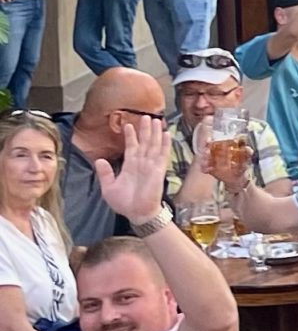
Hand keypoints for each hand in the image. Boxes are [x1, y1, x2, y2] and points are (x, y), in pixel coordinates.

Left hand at [97, 111, 170, 226]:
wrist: (137, 213)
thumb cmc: (124, 203)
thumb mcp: (109, 188)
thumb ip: (105, 173)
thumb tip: (99, 160)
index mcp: (130, 166)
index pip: (131, 147)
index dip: (130, 136)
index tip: (128, 125)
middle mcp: (141, 163)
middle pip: (144, 142)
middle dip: (145, 129)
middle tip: (146, 116)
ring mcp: (151, 165)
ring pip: (154, 145)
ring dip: (155, 133)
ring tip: (156, 120)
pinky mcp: (158, 170)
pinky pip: (162, 154)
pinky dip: (165, 144)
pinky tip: (166, 134)